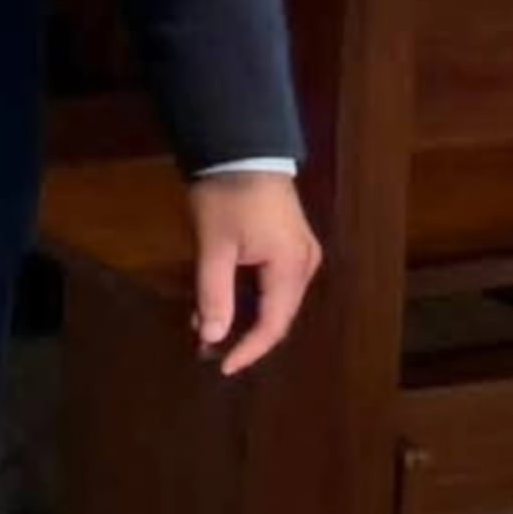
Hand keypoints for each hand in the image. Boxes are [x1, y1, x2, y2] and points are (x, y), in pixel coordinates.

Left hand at [189, 173, 320, 376]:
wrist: (240, 146)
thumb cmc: (226, 195)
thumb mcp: (213, 246)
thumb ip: (213, 293)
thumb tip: (212, 337)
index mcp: (291, 269)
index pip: (274, 325)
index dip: (249, 350)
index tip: (222, 366)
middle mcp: (305, 265)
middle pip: (277, 314)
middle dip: (243, 334)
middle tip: (208, 347)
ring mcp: (300, 252)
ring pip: (274, 298)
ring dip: (243, 313)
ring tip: (207, 324)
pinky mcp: (290, 241)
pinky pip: (273, 280)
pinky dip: (248, 294)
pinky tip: (222, 297)